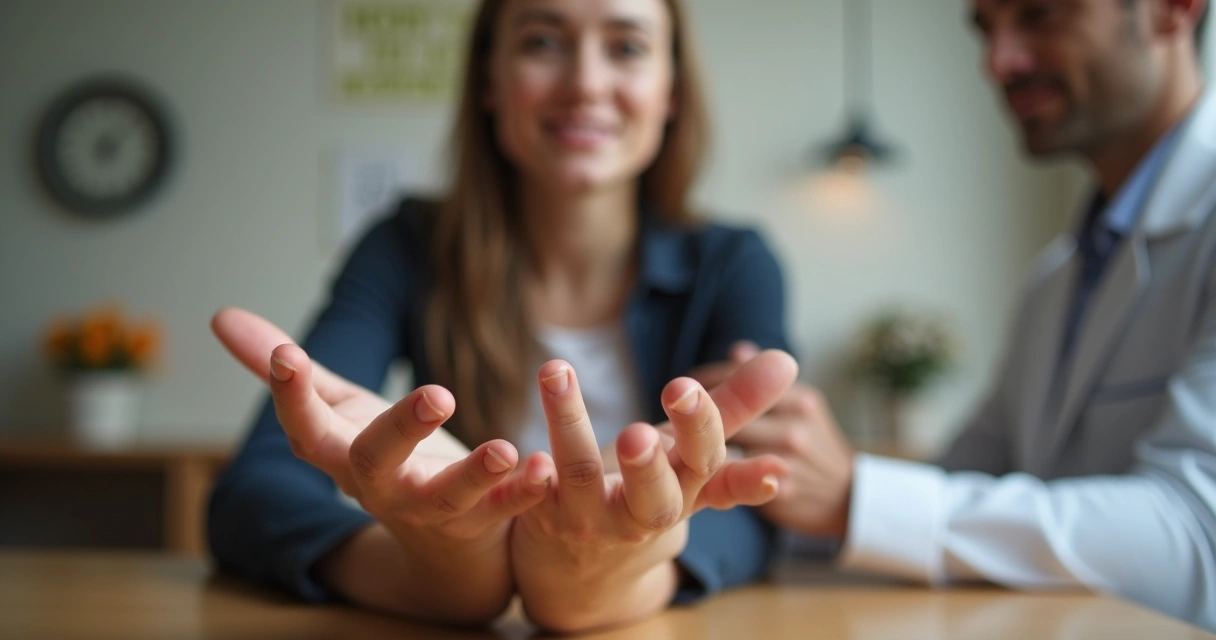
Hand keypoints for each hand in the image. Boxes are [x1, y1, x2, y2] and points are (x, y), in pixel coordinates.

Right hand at [210, 307, 551, 621]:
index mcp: (342, 452)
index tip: (287, 356)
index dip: (291, 396)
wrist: (436, 544)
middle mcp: (380, 486)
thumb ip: (284, 367)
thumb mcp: (337, 410)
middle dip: (400, 429)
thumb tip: (219, 316)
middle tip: (438, 394)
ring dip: (475, 474)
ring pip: (446, 497)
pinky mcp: (480, 521)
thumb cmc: (383, 457)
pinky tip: (545, 467)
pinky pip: (504, 510)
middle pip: (375, 463)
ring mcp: (430, 508)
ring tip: (503, 448)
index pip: (306, 428)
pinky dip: (525, 492)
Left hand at [511, 351, 797, 632]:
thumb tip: (788, 361)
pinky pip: (526, 495)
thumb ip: (735, 410)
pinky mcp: (540, 513)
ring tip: (557, 370)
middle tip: (637, 433)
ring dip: (568, 422)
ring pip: (577, 473)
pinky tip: (514, 446)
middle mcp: (640, 513)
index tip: (684, 387)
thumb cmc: (651, 494)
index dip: (697, 428)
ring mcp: (588, 516)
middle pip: (653, 496)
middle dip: (648, 466)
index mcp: (684, 492)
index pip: (702, 462)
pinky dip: (523, 475)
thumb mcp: (694, 460)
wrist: (590, 572)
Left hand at [692, 342, 854, 538]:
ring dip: (701, 445)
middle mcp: (796, 426)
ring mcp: (789, 461)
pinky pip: (739, 482)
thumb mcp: (800, 406)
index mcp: (800, 399)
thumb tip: (738, 349)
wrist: (850, 498)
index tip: (686, 382)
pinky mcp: (780, 494)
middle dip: (699, 411)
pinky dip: (719, 476)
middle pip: (733, 413)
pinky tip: (700, 474)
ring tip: (676, 443)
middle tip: (673, 409)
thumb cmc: (815, 445)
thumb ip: (767, 380)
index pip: (744, 378)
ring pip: (730, 448)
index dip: (709, 380)